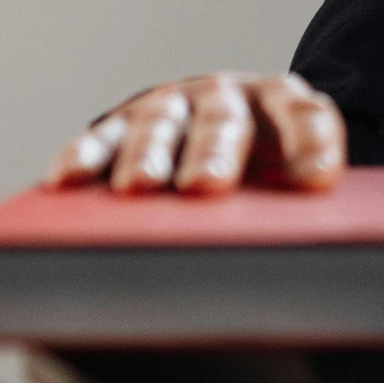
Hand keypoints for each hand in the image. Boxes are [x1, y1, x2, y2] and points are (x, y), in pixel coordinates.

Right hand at [47, 73, 345, 195]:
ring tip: (141, 186)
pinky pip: (101, 138)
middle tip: (206, 186)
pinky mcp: (122, 123)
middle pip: (225, 120)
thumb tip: (303, 284)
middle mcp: (226, 98)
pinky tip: (69, 179)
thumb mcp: (285, 190)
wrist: (216, 139)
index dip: (311, 144)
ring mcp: (173, 107)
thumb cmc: (260, 180)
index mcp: (282, 107)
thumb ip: (296, 218)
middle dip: (215, 152)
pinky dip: (85, 155)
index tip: (314, 182)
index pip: (306, 116)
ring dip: (150, 153)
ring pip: (161, 124)